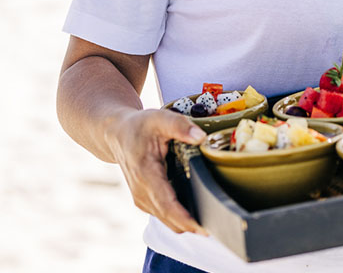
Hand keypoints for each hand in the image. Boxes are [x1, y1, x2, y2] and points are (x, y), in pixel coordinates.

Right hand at [106, 108, 208, 235]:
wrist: (118, 134)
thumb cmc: (139, 126)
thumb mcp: (159, 118)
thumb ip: (180, 125)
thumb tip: (201, 137)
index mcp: (146, 175)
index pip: (167, 205)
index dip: (186, 219)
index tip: (205, 228)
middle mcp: (142, 193)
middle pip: (170, 219)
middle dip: (193, 225)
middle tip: (220, 222)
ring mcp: (143, 200)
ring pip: (168, 220)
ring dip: (188, 222)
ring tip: (213, 216)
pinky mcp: (146, 201)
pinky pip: (165, 214)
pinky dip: (180, 216)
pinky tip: (198, 206)